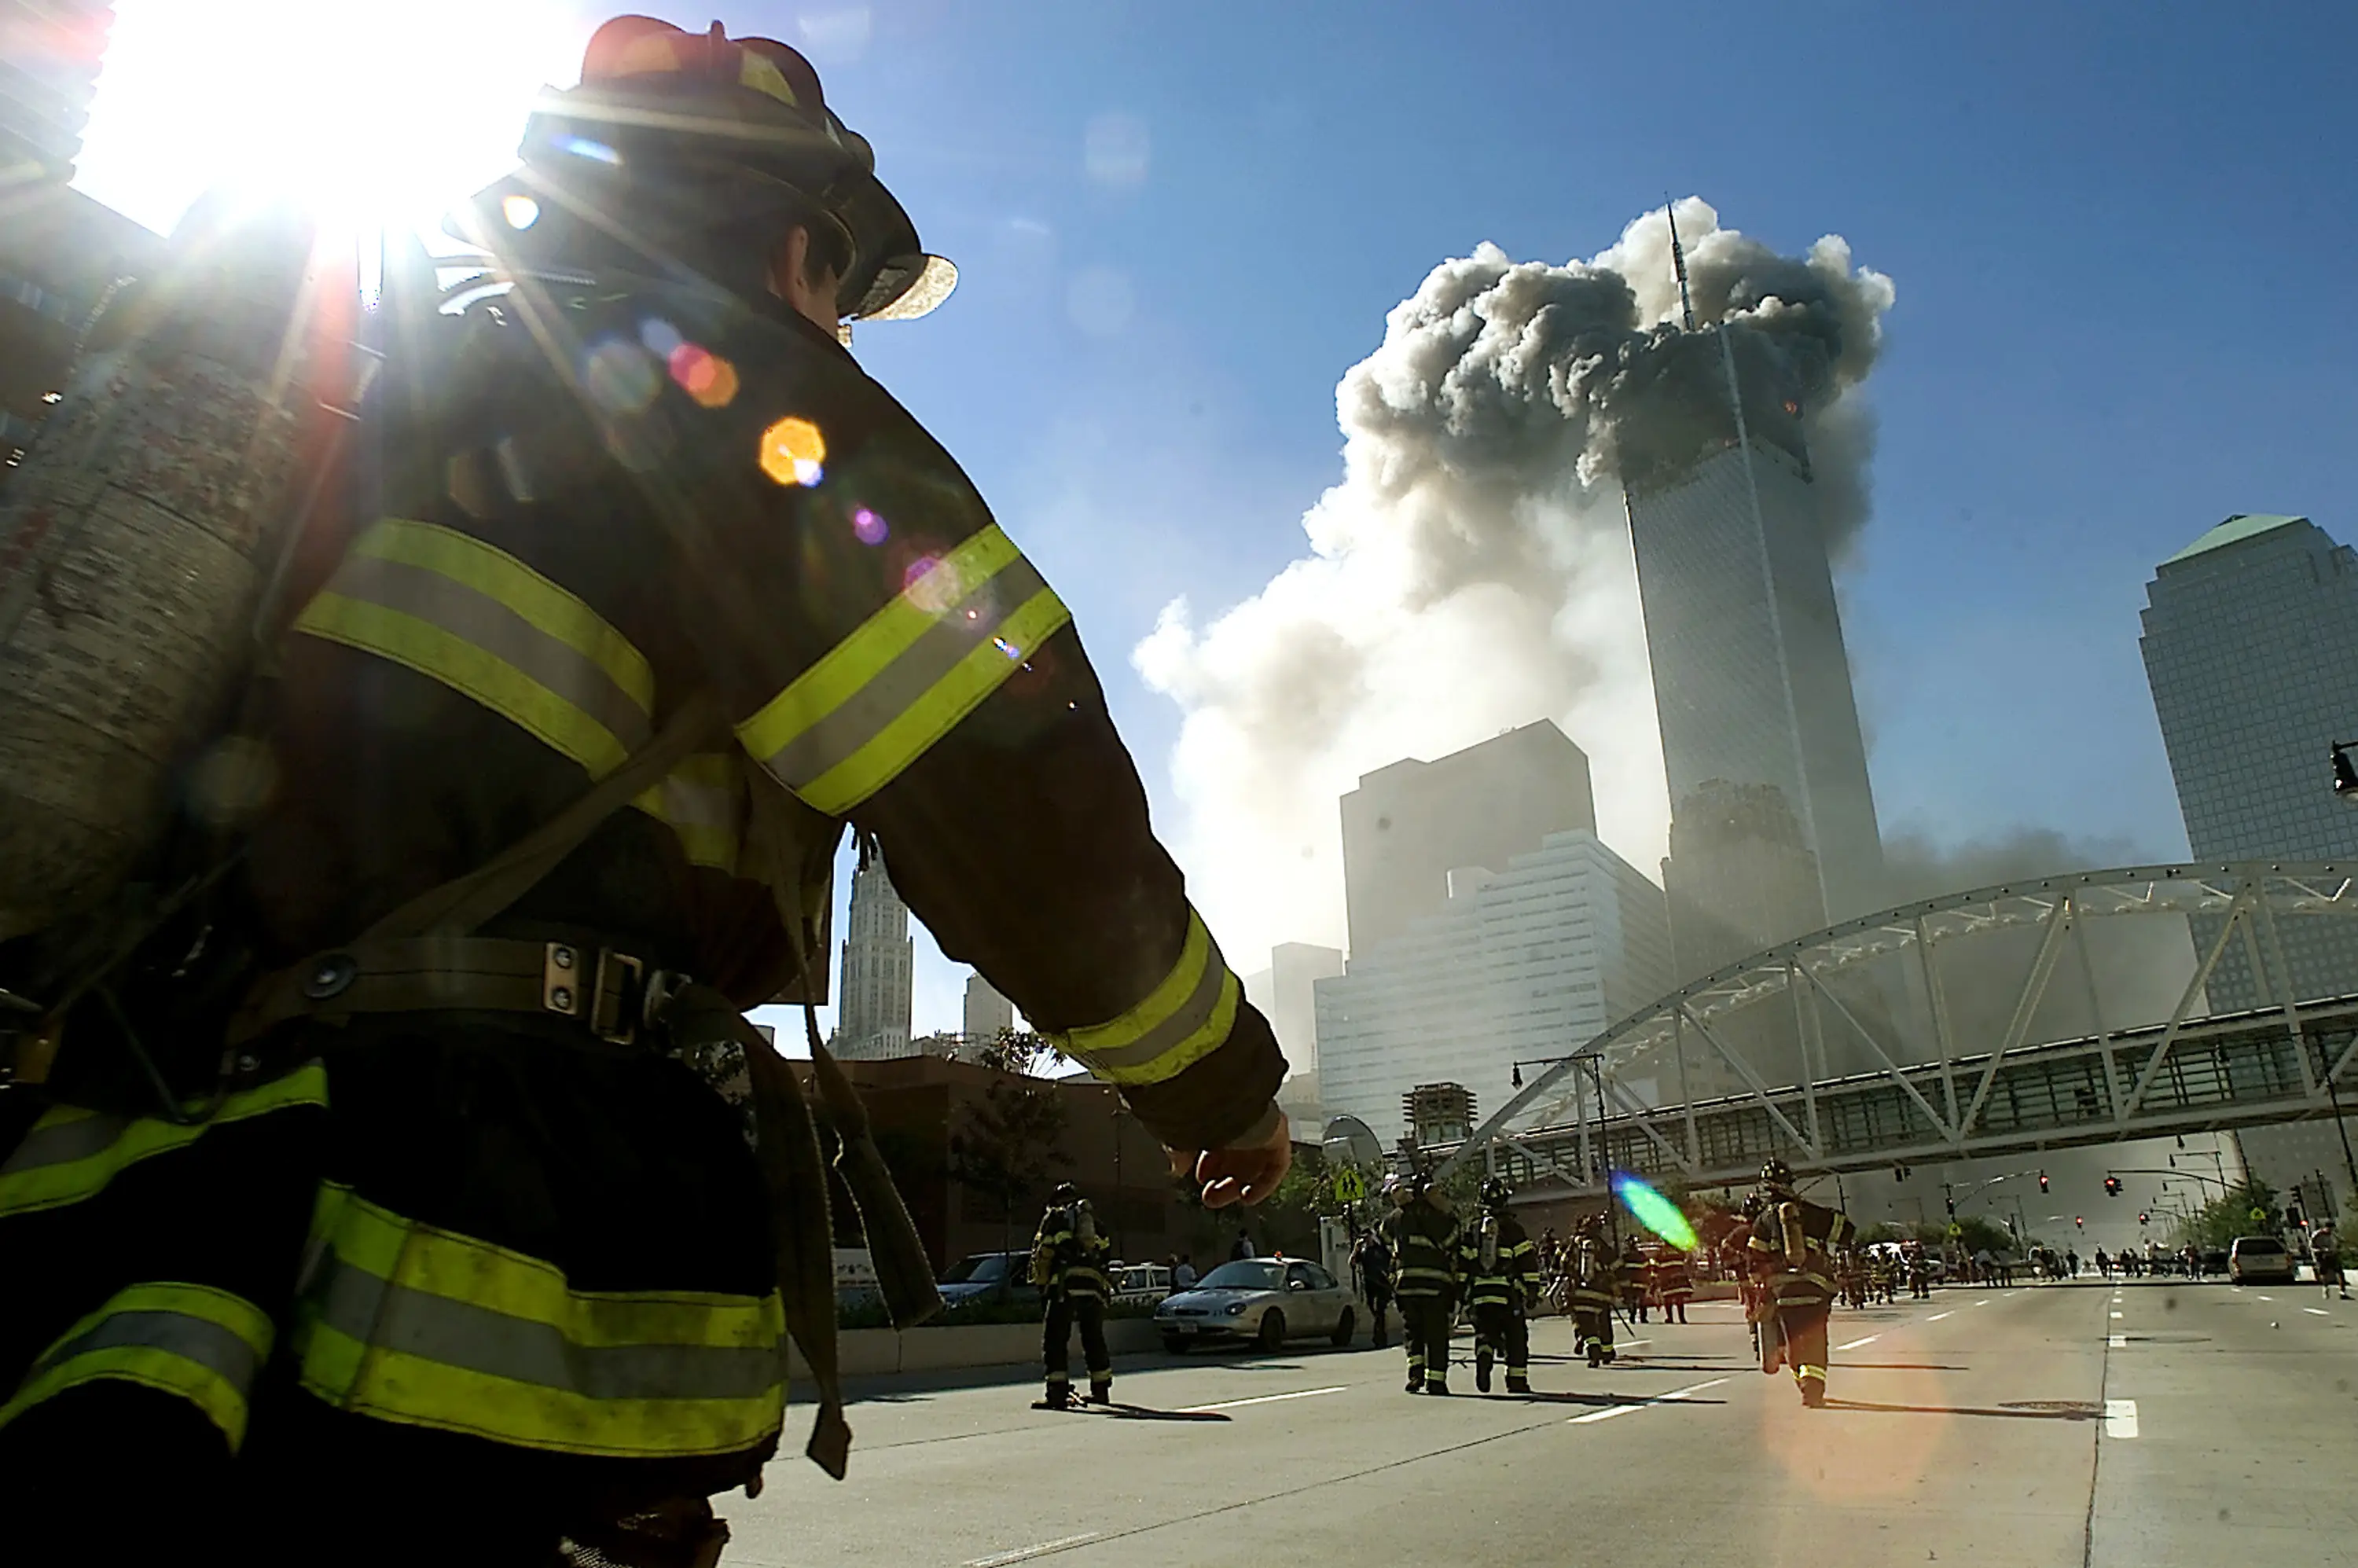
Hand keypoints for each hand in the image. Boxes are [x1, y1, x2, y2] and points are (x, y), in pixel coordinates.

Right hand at [1167, 1108, 1290, 1208]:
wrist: (1221, 1094)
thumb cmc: (1196, 1107)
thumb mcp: (1181, 1133)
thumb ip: (1179, 1153)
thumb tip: (1177, 1169)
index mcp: (1220, 1109)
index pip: (1217, 1140)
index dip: (1207, 1164)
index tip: (1199, 1178)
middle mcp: (1243, 1116)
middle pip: (1236, 1157)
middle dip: (1220, 1179)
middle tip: (1209, 1195)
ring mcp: (1263, 1125)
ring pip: (1253, 1164)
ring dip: (1237, 1184)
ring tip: (1223, 1196)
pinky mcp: (1279, 1134)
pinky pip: (1275, 1167)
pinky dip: (1262, 1185)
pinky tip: (1247, 1197)